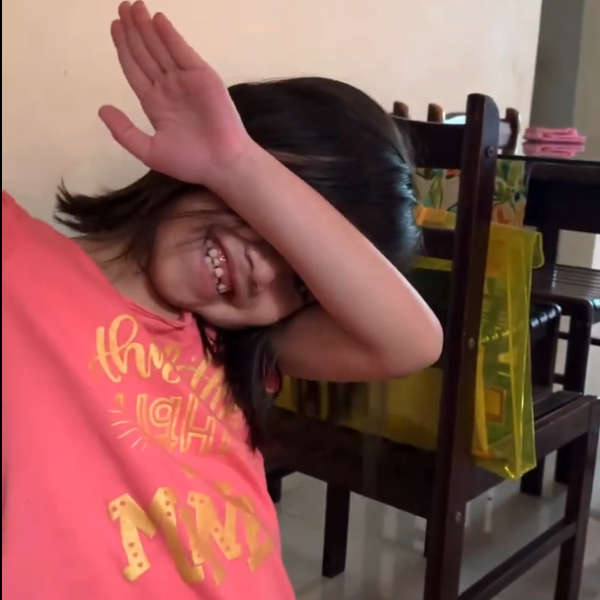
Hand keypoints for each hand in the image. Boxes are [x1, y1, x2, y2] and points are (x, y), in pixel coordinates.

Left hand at [100, 1, 251, 185]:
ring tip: (134, 5)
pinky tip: (158, 20)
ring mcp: (185, 80)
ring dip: (147, 27)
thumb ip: (124, 132)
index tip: (115, 26)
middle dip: (133, 30)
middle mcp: (168, 88)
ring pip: (161, 48)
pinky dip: (170, 35)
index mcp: (154, 104)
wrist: (221, 165)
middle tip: (122, 6)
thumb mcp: (149, 152)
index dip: (124, 47)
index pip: (135, 69)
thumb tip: (102, 109)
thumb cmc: (190, 162)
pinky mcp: (202, 76)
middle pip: (145, 53)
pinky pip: (182, 52)